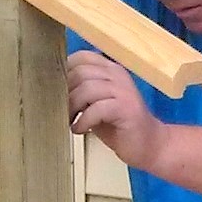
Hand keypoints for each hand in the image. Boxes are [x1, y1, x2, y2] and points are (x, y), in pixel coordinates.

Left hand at [67, 49, 163, 171]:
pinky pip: (96, 109)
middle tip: (62, 111)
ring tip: (70, 120)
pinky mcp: (126, 108)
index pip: (81, 57)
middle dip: (65, 93)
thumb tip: (52, 88)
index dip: (64, 72)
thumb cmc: (119, 125)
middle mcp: (118, 75)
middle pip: (80, 72)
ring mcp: (124, 90)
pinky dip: (83, 121)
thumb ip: (81, 90)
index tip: (58, 91)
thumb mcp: (96, 102)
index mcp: (111, 69)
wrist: (148, 144)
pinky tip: (80, 130)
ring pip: (86, 89)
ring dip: (72, 108)